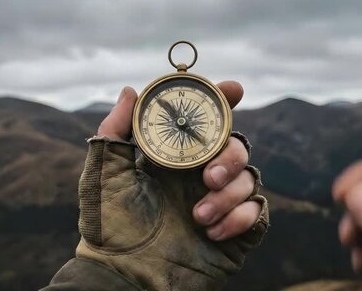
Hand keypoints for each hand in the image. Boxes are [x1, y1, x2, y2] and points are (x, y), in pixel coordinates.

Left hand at [82, 80, 268, 289]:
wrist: (125, 278)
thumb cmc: (108, 228)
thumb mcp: (104, 175)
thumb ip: (114, 131)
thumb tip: (129, 90)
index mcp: (175, 160)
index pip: (206, 123)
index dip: (222, 102)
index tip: (234, 89)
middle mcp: (200, 177)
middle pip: (236, 146)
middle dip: (229, 156)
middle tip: (208, 176)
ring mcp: (219, 203)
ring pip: (250, 178)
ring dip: (228, 194)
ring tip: (198, 216)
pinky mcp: (234, 232)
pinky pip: (258, 211)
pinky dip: (240, 218)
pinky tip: (212, 233)